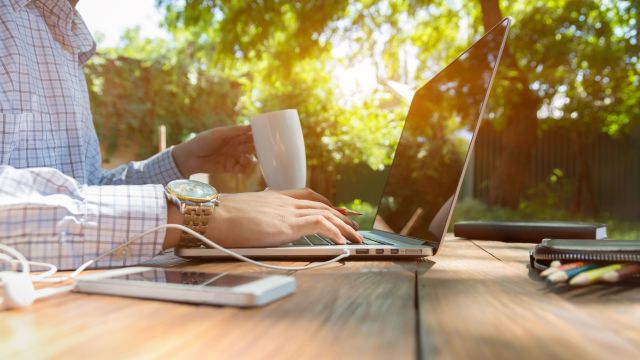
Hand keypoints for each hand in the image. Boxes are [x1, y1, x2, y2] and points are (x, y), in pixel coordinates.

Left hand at [172, 125, 254, 176]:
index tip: (265, 136)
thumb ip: (235, 131)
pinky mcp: (230, 168)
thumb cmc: (202, 142)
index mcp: (233, 136)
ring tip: (244, 158)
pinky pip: (242, 169)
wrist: (190, 157)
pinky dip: (244, 168)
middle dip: (256, 148)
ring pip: (249, 159)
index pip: (249, 134)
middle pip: (251, 147)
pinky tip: (241, 165)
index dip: (257, 135)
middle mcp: (235, 146)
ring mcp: (233, 157)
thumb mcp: (219, 134)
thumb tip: (251, 126)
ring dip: (250, 159)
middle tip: (258, 148)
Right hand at [206, 190, 362, 247]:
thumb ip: (256, 216)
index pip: (306, 195)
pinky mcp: (286, 225)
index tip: (336, 209)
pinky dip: (334, 231)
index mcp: (273, 196)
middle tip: (354, 224)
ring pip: (325, 214)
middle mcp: (283, 201)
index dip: (324, 203)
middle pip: (320, 205)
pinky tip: (342, 240)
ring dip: (343, 226)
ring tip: (356, 237)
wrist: (210, 215)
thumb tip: (258, 227)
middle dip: (340, 215)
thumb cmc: (218, 216)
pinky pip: (319, 224)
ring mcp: (285, 212)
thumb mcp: (242, 212)